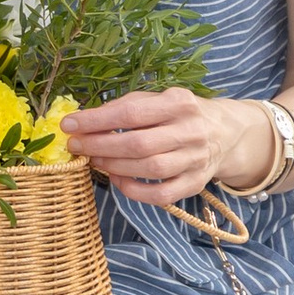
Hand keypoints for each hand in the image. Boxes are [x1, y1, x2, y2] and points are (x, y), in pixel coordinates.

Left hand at [60, 90, 267, 206]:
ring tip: (94, 160)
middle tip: (77, 146)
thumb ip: (126, 107)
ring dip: (115, 166)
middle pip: (139, 144)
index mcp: (180, 103)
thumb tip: (86, 120)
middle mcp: (191, 131)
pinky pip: (162, 195)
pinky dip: (135, 191)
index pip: (131, 113)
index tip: (70, 125)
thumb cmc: (179, 114)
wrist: (224, 132)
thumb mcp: (158, 99)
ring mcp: (196, 160)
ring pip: (150, 169)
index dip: (96, 121)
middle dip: (100, 145)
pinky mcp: (195, 183)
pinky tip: (117, 180)